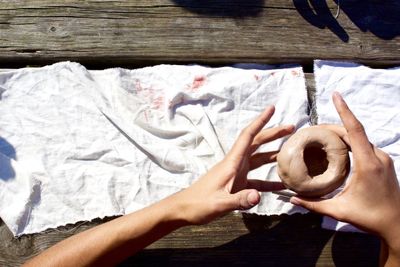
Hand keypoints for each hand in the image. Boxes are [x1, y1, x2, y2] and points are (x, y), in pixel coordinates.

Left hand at [172, 106, 293, 224]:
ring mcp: (236, 174)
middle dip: (273, 134)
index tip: (272, 109)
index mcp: (231, 163)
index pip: (248, 136)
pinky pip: (256, 180)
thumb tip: (258, 196)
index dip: (260, 121)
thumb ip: (240, 200)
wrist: (185, 210)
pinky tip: (281, 185)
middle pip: (256, 144)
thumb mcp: (220, 203)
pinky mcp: (237, 185)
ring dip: (273, 154)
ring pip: (258, 159)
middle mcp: (235, 164)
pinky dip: (269, 181)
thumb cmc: (199, 204)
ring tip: (290, 151)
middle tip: (292, 128)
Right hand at [290, 92, 399, 248]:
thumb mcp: (339, 211)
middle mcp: (377, 157)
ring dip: (342, 133)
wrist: (398, 226)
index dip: (344, 111)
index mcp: (368, 164)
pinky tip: (338, 148)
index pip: (354, 130)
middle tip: (314, 129)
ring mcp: (383, 159)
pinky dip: (351, 141)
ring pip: (361, 138)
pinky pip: (365, 145)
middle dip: (334, 126)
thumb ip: (314, 204)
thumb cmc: (370, 218)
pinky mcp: (384, 163)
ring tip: (323, 136)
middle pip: (355, 132)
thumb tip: (291, 199)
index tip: (335, 95)